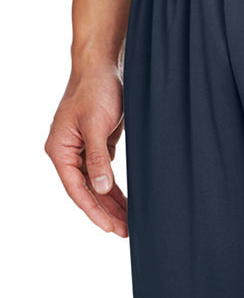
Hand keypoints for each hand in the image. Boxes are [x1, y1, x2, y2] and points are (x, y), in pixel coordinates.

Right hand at [45, 60, 127, 236]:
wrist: (103, 66)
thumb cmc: (96, 90)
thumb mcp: (97, 125)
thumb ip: (99, 158)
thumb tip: (101, 189)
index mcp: (60, 149)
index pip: (76, 189)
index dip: (94, 211)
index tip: (111, 227)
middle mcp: (67, 153)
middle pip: (86, 191)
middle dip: (106, 212)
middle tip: (125, 231)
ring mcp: (82, 150)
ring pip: (96, 185)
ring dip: (112, 203)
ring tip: (129, 223)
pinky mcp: (96, 145)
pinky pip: (104, 174)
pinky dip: (114, 188)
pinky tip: (126, 203)